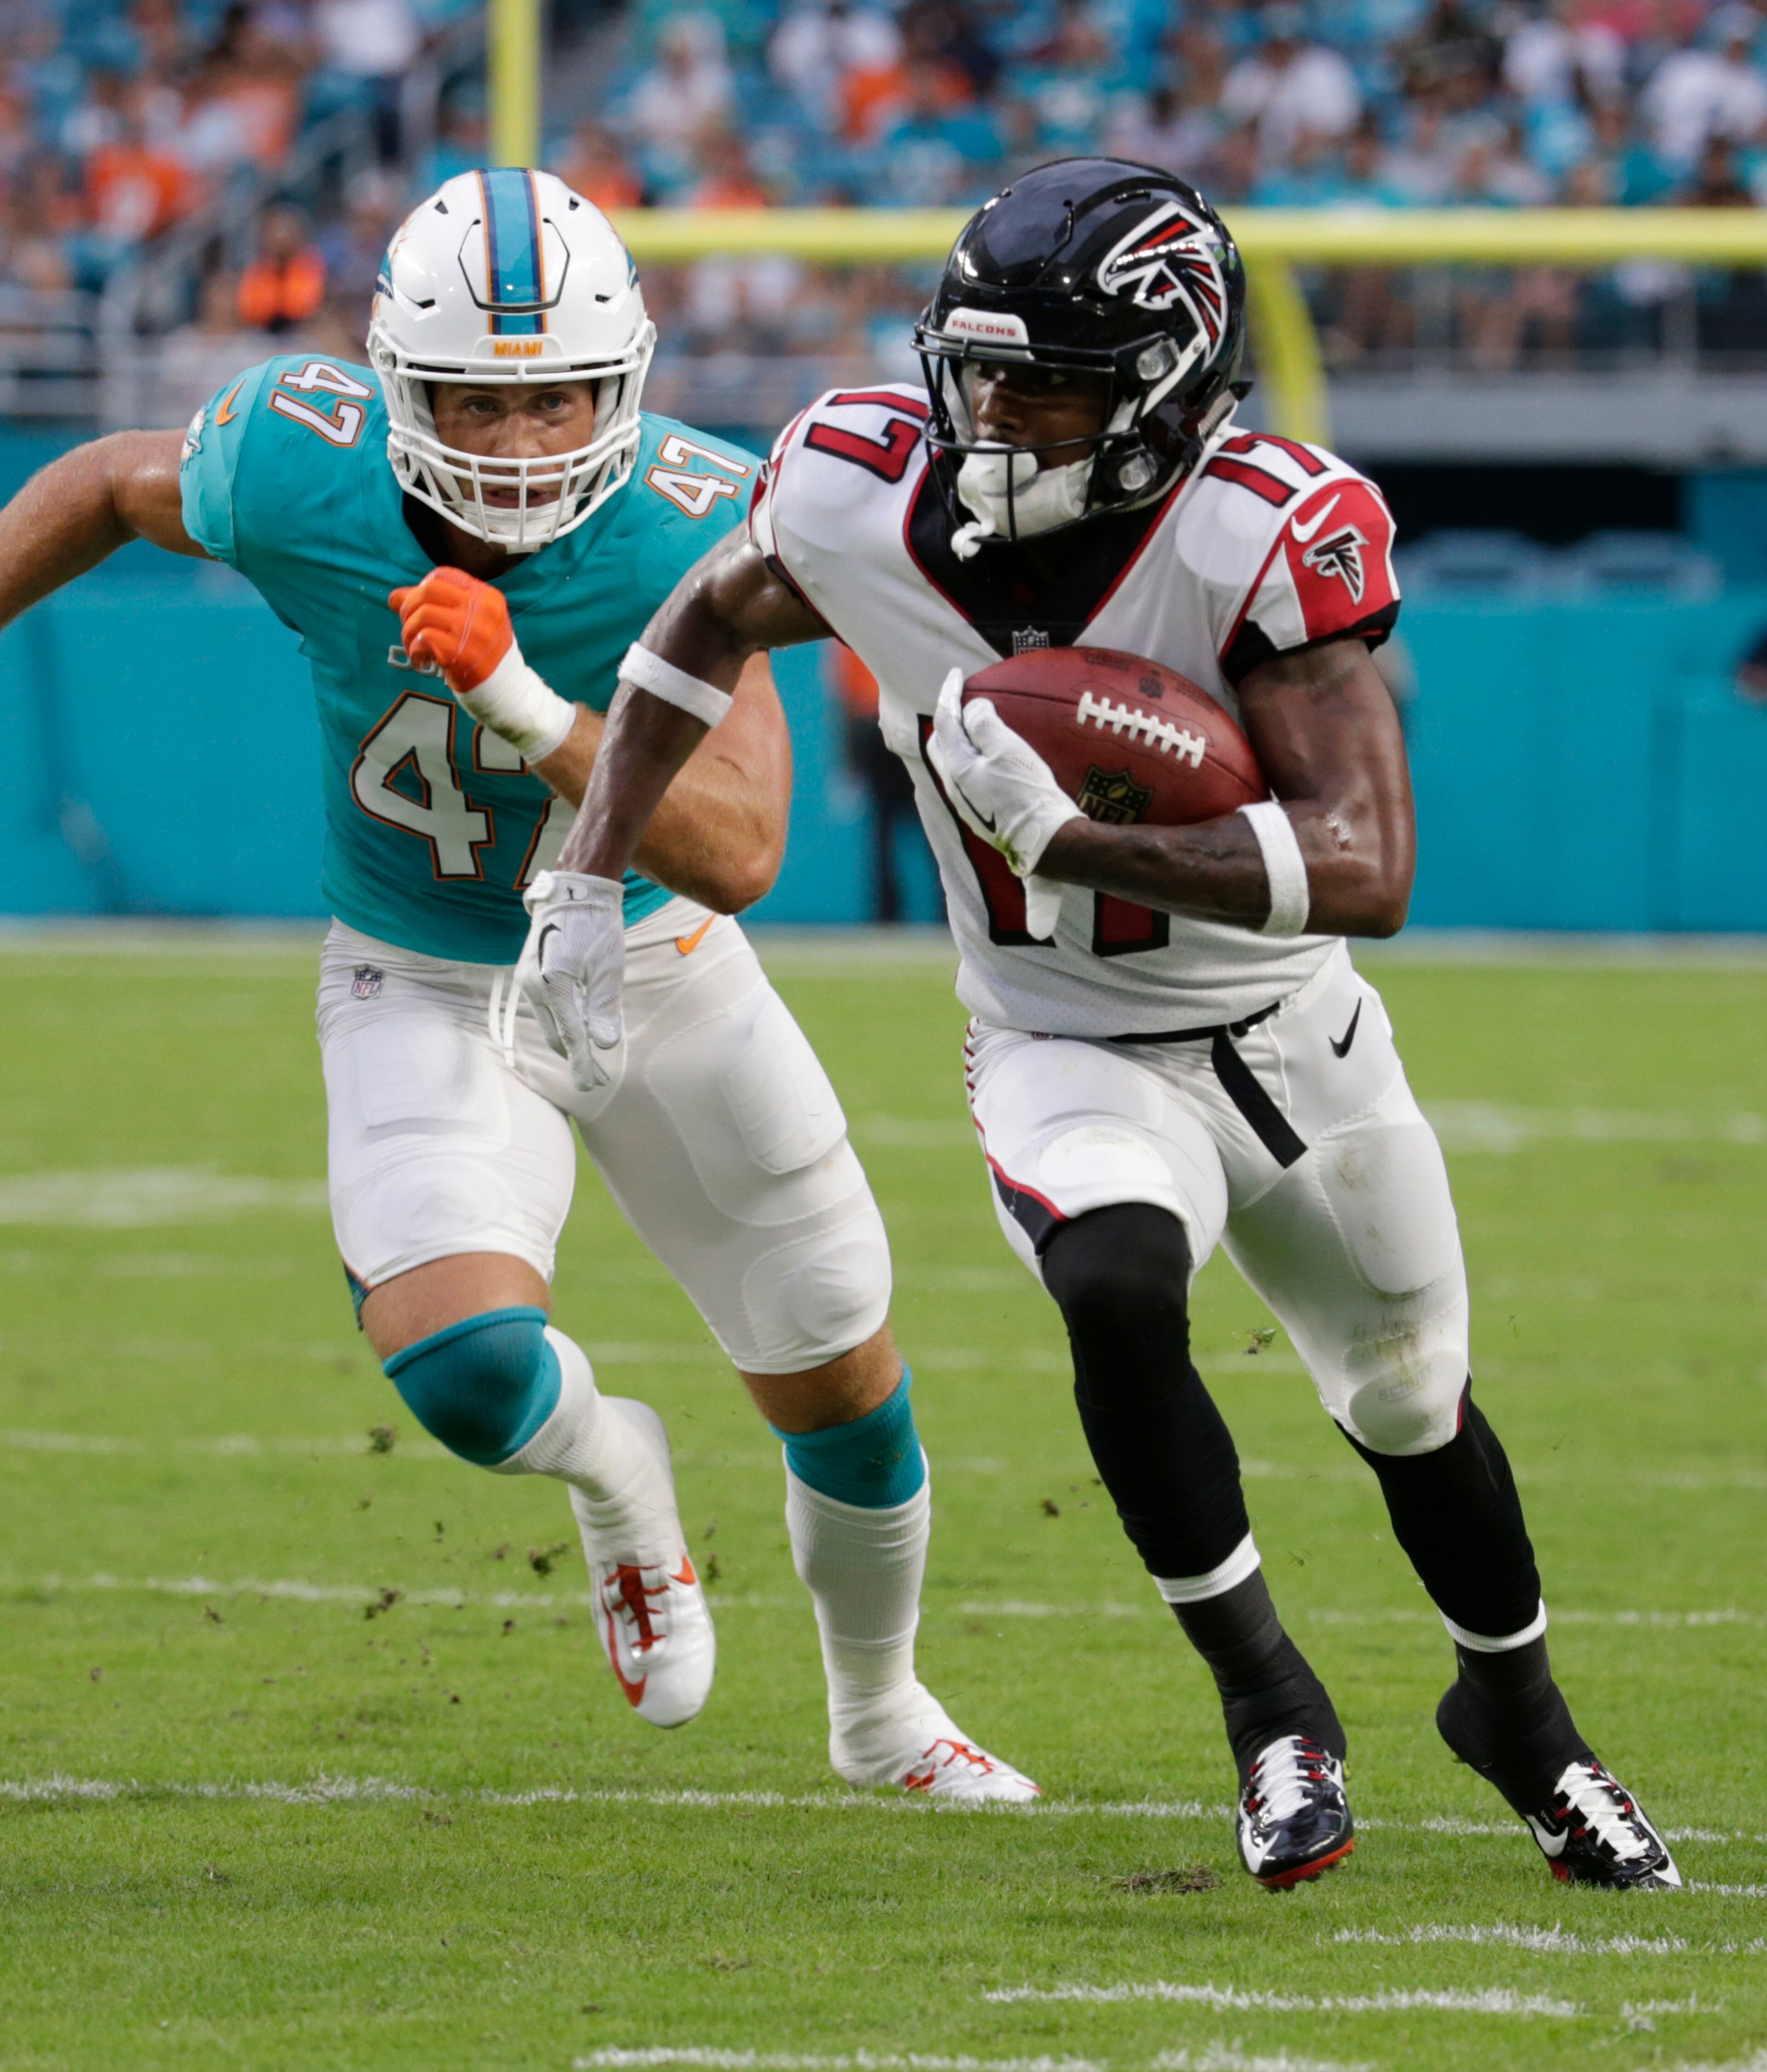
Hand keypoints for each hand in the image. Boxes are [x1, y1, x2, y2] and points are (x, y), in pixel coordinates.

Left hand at [391, 566, 511, 692]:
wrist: (504, 689)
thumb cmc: (483, 653)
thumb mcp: (471, 621)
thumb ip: (437, 604)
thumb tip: (394, 597)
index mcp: (487, 597)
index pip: (444, 575)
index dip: (423, 586)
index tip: (419, 604)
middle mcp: (482, 610)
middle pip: (429, 590)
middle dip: (409, 606)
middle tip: (409, 625)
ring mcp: (472, 631)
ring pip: (422, 615)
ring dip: (408, 631)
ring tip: (413, 646)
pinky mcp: (459, 653)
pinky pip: (422, 639)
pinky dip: (414, 650)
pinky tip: (421, 660)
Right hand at [518, 871, 626, 1092]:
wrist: (574, 889)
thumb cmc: (596, 925)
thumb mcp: (608, 968)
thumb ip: (604, 1008)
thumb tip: (603, 1045)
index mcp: (553, 984)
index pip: (570, 1035)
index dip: (583, 1063)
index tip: (592, 1085)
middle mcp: (532, 984)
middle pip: (554, 1034)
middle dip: (576, 1058)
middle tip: (597, 1078)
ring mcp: (527, 979)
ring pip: (548, 1022)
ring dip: (568, 1041)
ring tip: (590, 1059)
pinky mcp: (529, 973)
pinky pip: (545, 1007)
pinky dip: (561, 1022)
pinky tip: (578, 1029)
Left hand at [926, 667, 1082, 879]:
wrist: (1049, 842)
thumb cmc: (1029, 794)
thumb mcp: (1007, 750)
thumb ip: (984, 723)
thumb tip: (973, 708)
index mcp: (956, 769)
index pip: (945, 722)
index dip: (949, 694)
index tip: (957, 673)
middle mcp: (956, 788)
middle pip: (942, 746)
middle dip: (948, 721)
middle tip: (963, 702)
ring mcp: (970, 804)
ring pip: (956, 764)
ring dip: (962, 741)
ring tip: (979, 726)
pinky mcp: (987, 814)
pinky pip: (973, 778)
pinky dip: (977, 758)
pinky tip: (996, 758)